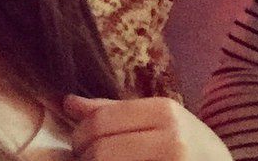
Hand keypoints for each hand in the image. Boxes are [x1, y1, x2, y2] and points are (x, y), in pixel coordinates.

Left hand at [65, 95, 231, 160]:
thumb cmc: (190, 149)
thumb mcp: (162, 122)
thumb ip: (116, 112)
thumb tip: (68, 102)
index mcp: (166, 112)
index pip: (99, 121)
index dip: (80, 136)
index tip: (83, 146)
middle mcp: (171, 140)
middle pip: (99, 150)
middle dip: (84, 159)